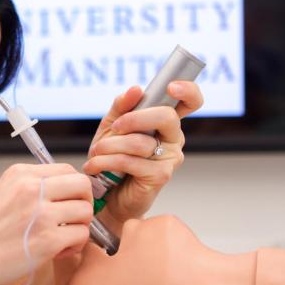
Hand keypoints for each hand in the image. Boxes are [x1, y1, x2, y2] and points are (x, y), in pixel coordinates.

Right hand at [0, 163, 92, 284]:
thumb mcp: (3, 194)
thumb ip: (33, 188)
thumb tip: (67, 191)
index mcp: (21, 174)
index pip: (67, 169)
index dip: (74, 188)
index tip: (70, 203)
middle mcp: (33, 188)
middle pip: (82, 185)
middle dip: (84, 203)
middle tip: (72, 220)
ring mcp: (42, 213)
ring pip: (86, 211)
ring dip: (79, 227)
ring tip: (62, 239)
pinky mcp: (48, 239)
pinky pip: (81, 236)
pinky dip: (74, 246)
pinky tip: (57, 252)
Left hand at [82, 81, 202, 227]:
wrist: (106, 197)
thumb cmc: (112, 159)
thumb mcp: (112, 127)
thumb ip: (122, 106)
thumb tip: (135, 89)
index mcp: (166, 122)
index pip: (190, 102)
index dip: (187, 90)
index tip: (171, 86)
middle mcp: (173, 138)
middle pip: (167, 116)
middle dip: (135, 118)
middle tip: (115, 127)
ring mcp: (170, 158)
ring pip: (141, 142)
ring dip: (110, 145)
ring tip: (96, 152)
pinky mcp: (161, 176)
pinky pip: (132, 161)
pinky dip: (107, 161)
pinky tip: (95, 166)